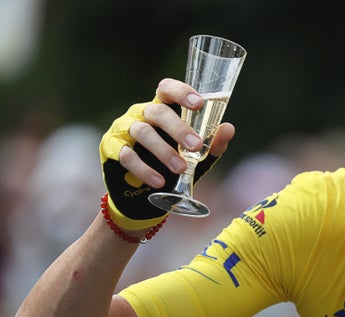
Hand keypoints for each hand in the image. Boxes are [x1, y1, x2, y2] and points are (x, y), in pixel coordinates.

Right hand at [100, 78, 235, 229]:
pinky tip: (159, 181)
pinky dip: (144, 169)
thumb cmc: (171, 166)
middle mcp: (141, 113)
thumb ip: (212, 144)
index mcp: (162, 108)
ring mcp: (124, 129)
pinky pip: (127, 155)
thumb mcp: (196, 158)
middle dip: (178, 128)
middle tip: (196, 146)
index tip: (199, 104)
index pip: (167, 89)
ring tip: (181, 169)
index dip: (181, 92)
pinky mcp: (111, 148)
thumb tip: (228, 129)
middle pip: (157, 112)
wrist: (142, 196)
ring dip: (164, 151)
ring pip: (142, 132)